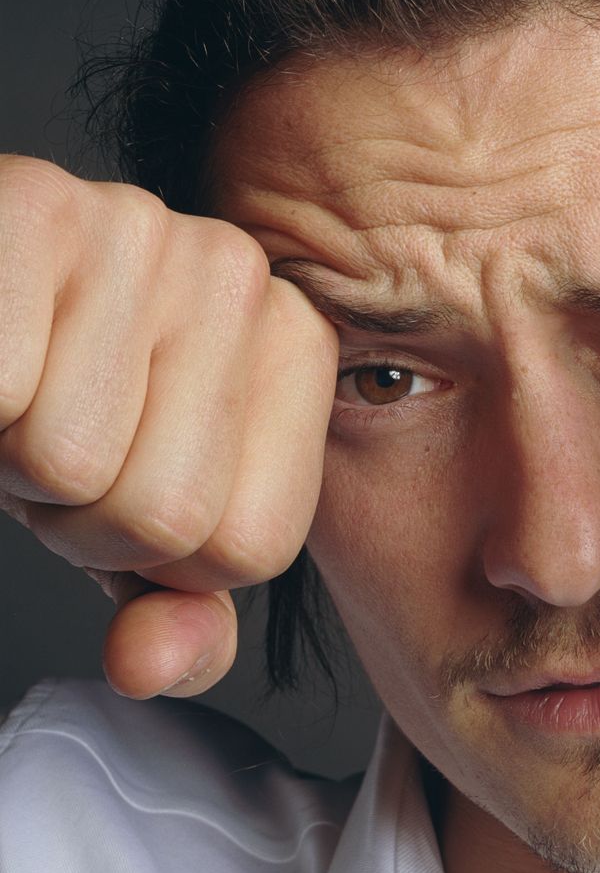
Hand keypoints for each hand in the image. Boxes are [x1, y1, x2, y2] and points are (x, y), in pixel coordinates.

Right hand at [0, 156, 337, 697]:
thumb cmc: (61, 388)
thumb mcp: (138, 513)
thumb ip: (178, 609)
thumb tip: (151, 666)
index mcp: (297, 348)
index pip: (244, 549)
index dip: (153, 556)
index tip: (117, 480)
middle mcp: (243, 276)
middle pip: (165, 514)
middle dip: (74, 514)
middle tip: (49, 433)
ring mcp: (149, 230)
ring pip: (72, 463)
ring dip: (13, 458)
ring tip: (20, 391)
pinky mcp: (41, 206)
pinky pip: (2, 397)